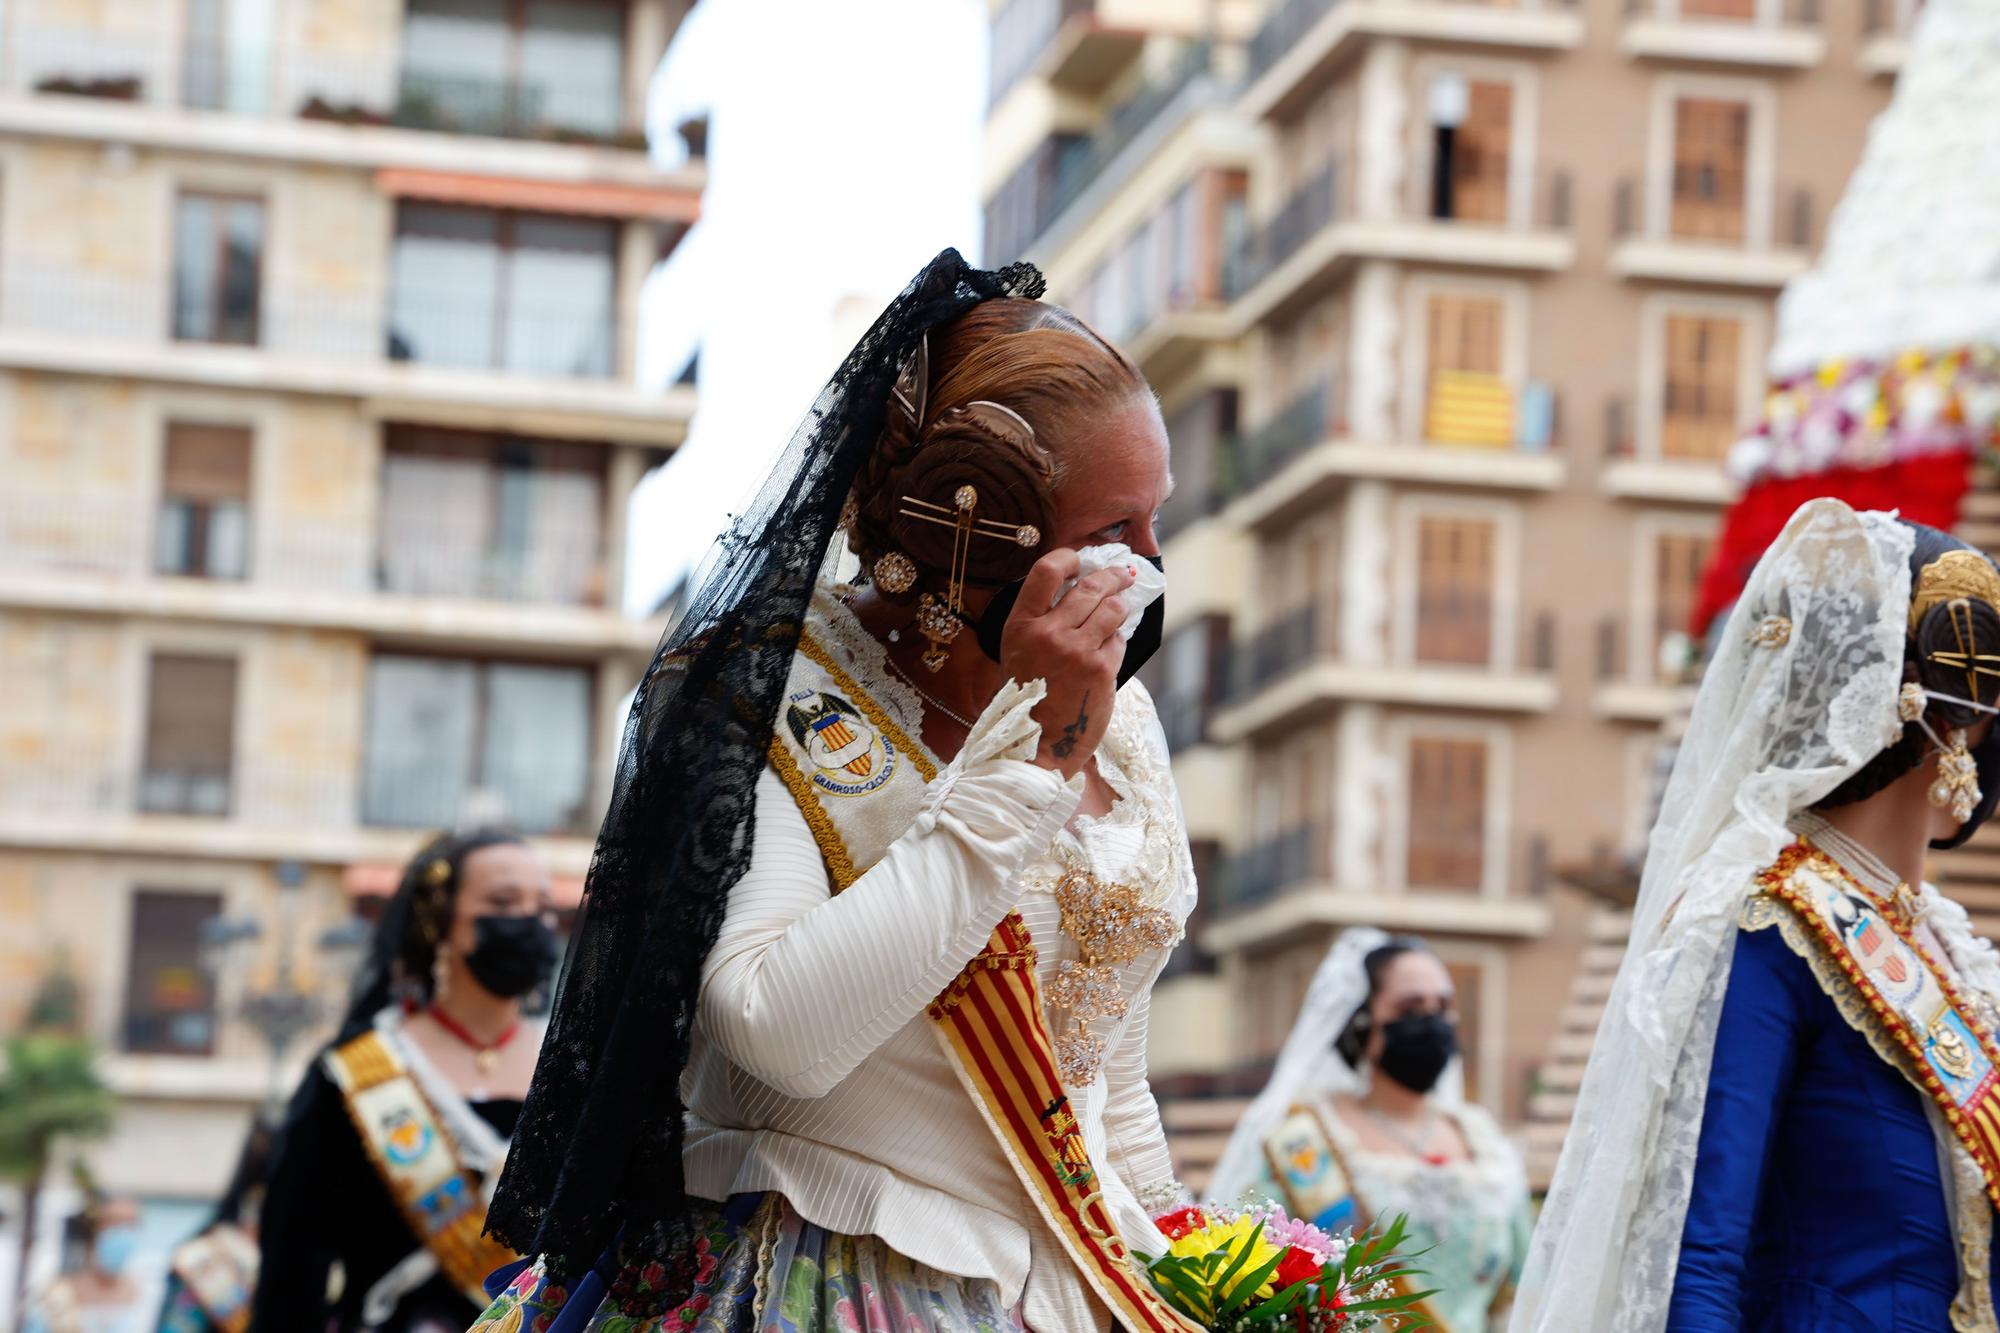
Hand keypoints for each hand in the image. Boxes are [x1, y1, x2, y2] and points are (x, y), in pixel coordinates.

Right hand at [999, 548, 1133, 777]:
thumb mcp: (1019, 654)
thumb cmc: (1027, 701)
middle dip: (1113, 576)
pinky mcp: (1102, 670)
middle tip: (1124, 574)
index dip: (1069, 558)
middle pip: (1090, 586)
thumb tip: (1077, 591)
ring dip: (1120, 605)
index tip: (1080, 561)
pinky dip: (1117, 640)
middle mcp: (1048, 633)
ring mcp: (1077, 650)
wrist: (1035, 747)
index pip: (1047, 571)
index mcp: (1021, 626)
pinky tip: (1109, 648)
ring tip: (1121, 607)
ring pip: (1113, 608)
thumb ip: (1040, 622)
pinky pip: (1118, 640)